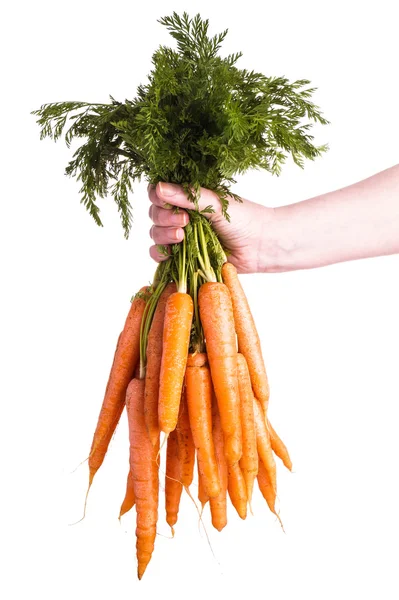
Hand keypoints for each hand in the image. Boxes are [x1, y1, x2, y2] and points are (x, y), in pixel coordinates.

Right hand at [148, 182, 273, 273]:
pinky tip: (170, 254)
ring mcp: (182, 237)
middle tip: (185, 221)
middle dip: (164, 217)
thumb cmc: (243, 219)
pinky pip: (161, 256)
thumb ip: (187, 196)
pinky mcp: (184, 258)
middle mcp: (182, 215)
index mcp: (189, 197)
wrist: (260, 246)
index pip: (159, 192)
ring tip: (182, 236)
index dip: (157, 197)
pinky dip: (160, 255)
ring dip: (163, 235)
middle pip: (155, 214)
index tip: (166, 200)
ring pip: (156, 234)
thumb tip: (159, 188)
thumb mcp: (215, 202)